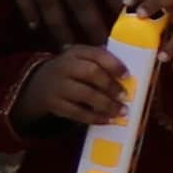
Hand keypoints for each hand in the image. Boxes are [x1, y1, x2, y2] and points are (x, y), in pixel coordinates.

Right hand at [13, 45, 131, 133]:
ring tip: (122, 111)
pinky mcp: (54, 104)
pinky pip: (76, 112)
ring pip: (84, 94)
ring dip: (106, 104)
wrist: (39, 84)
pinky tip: (108, 120)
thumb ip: (102, 62)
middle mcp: (65, 66)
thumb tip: (133, 73)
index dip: (113, 64)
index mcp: (77, 52)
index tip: (127, 75)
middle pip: (90, 73)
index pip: (96, 54)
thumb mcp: (82, 59)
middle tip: (125, 95)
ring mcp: (57, 85)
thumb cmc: (73, 71)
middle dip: (110, 85)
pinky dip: (94, 117)